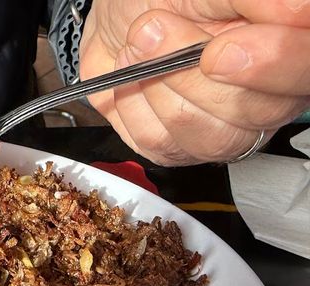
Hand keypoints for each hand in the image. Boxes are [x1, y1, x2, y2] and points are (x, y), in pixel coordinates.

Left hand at [79, 0, 309, 165]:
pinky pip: (163, 142)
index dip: (272, 63)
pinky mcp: (181, 148)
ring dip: (162, 84)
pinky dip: (134, 104)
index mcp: (290, 46)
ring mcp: (226, 127)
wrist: (119, 18)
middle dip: (194, 74)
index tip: (217, 50)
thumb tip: (297, 10)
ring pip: (212, 135)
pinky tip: (133, 74)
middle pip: (260, 111)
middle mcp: (268, 94)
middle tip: (154, 29)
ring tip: (139, 44)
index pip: (305, 69)